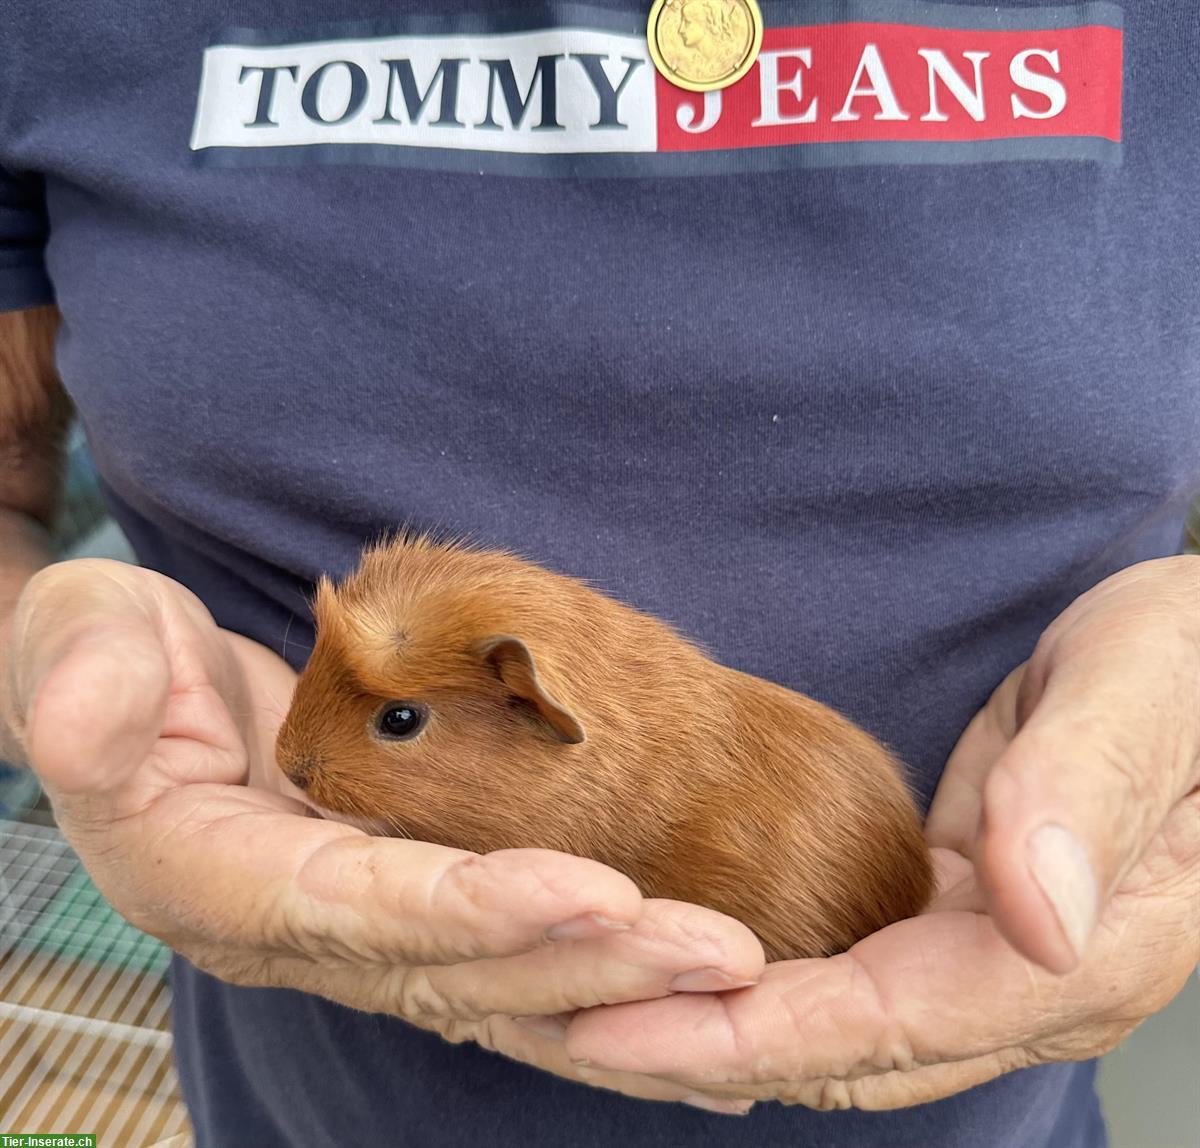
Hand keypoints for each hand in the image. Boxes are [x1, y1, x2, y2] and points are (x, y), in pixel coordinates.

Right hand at [2, 559, 764, 1108]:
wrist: (146, 697)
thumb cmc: (113, 660)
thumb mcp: (80, 646)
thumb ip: (79, 677)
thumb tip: (81, 712)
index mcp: (224, 881)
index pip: (361, 911)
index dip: (471, 908)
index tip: (597, 890)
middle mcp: (305, 933)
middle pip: (459, 973)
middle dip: (593, 967)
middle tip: (725, 953)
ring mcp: (366, 934)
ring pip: (504, 990)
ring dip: (623, 993)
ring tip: (742, 981)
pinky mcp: (411, 915)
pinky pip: (514, 970)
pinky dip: (604, 997)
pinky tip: (701, 1020)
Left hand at [538, 556, 1199, 1111]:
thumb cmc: (1188, 663)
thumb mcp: (1147, 690)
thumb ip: (1088, 793)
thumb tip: (1037, 918)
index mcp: (1090, 948)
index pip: (886, 1019)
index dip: (745, 1033)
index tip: (614, 1028)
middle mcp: (1034, 982)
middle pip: (844, 1049)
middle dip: (696, 1048)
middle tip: (553, 1023)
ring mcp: (995, 959)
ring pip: (838, 1029)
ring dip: (712, 1029)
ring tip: (585, 1010)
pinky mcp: (957, 921)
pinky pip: (848, 980)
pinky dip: (760, 988)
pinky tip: (682, 970)